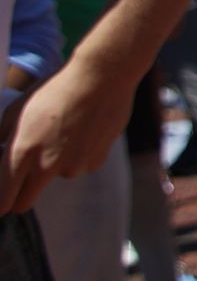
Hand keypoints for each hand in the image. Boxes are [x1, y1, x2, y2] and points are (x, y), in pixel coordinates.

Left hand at [1, 60, 124, 215]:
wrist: (102, 78)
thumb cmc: (54, 89)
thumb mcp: (16, 111)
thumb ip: (3, 140)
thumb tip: (0, 154)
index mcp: (23, 152)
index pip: (3, 199)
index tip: (0, 200)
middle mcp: (49, 166)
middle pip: (25, 202)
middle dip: (18, 195)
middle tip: (20, 178)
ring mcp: (75, 166)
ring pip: (55, 177)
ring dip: (53, 165)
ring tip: (61, 133)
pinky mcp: (96, 162)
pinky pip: (78, 166)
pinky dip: (76, 155)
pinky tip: (81, 131)